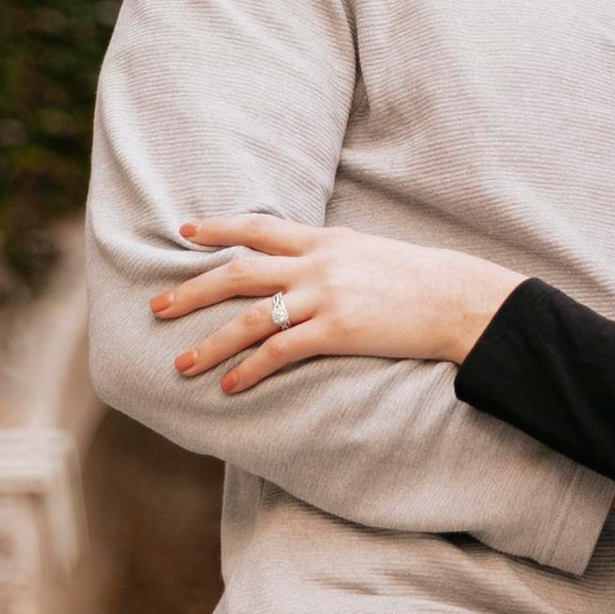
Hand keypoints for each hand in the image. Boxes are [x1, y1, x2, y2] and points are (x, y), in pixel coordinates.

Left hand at [152, 216, 519, 391]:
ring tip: (181, 364)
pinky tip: (230, 386)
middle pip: (239, 271)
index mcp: (324, 240)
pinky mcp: (337, 331)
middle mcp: (317, 263)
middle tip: (157, 306)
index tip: (185, 232)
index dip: (218, 228)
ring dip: (210, 343)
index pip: (258, 227)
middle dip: (193, 289)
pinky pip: (280, 351)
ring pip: (250, 317)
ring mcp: (325, 296)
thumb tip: (302, 265)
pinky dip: (250, 369)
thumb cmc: (416, 278)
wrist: (456, 297)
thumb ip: (330, 257)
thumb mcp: (368, 252)